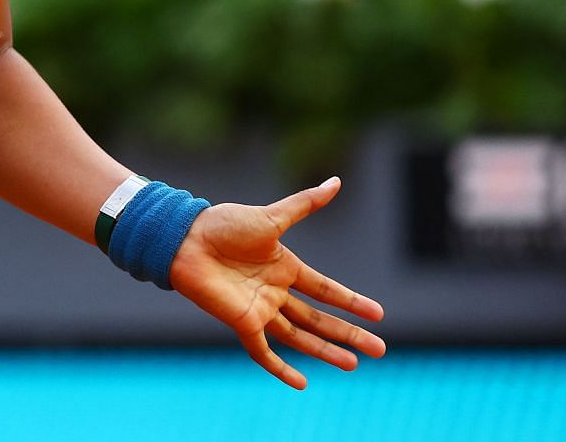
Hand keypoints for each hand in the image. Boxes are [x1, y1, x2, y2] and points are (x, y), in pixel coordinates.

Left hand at [170, 176, 386, 389]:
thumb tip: (337, 181)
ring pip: (299, 336)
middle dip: (348, 334)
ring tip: (353, 365)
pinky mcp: (241, 322)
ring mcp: (259, 308)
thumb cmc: (224, 225)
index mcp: (285, 266)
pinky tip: (301, 383)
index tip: (378, 314)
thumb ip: (305, 204)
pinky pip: (263, 351)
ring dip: (325, 351)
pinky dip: (280, 368)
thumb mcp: (272, 217)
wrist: (185, 239)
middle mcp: (275, 290)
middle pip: (319, 318)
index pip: (326, 290)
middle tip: (380, 351)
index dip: (351, 302)